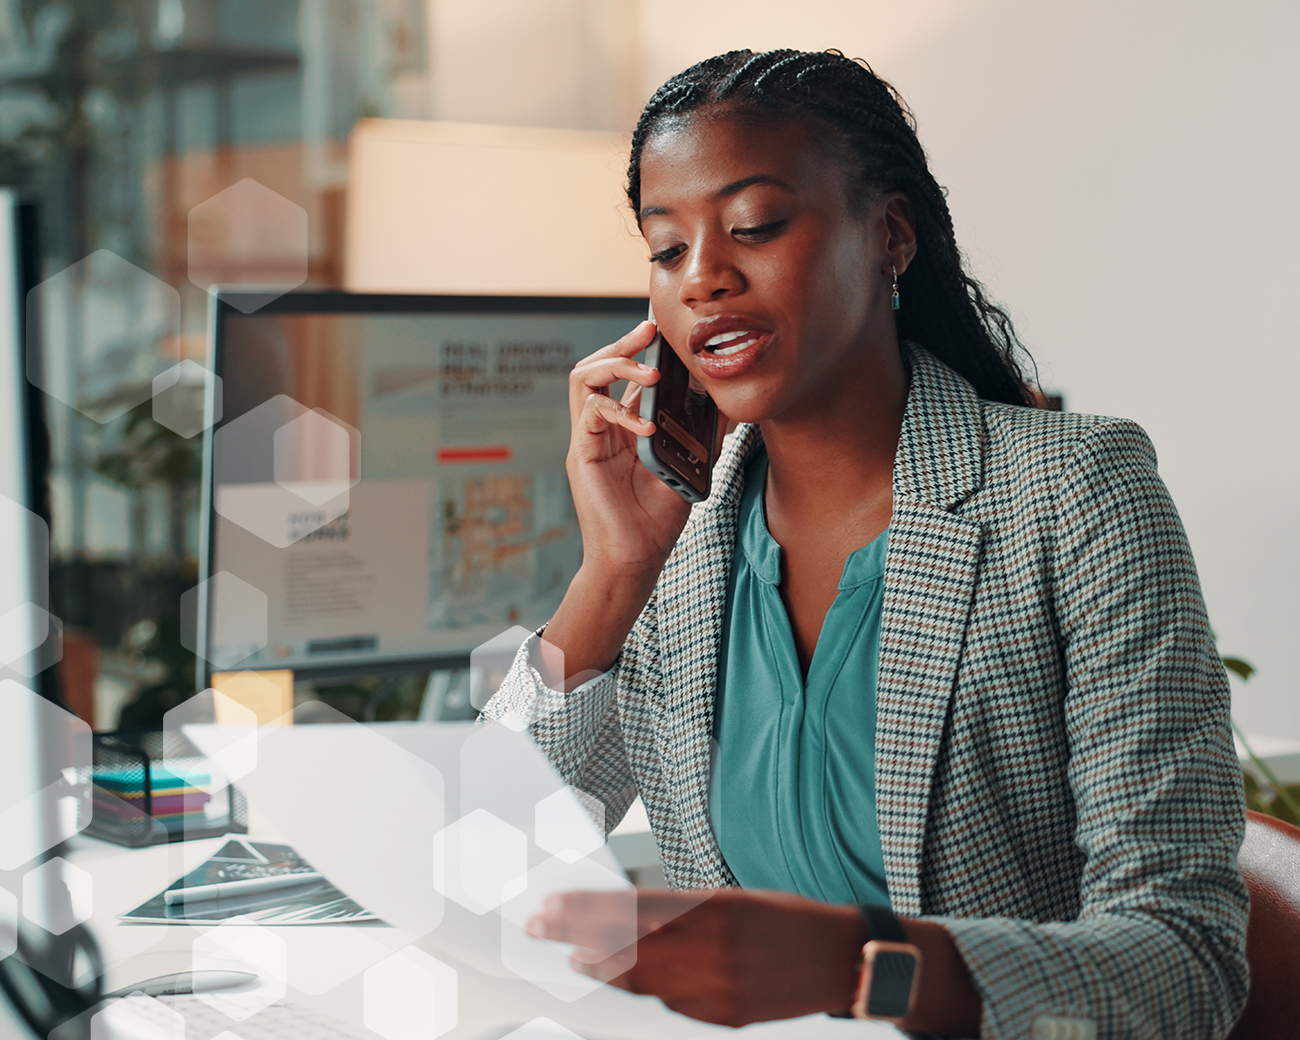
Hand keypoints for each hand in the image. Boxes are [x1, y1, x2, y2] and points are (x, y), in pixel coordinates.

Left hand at [527, 888, 865, 1027]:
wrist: (839, 960)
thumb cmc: (784, 919)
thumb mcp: (731, 898)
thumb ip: (678, 909)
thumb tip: (621, 913)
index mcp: (712, 910)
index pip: (630, 910)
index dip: (584, 909)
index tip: (551, 903)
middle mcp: (711, 951)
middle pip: (624, 946)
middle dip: (575, 936)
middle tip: (539, 926)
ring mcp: (716, 990)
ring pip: (641, 980)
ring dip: (601, 967)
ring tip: (573, 957)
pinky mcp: (723, 1017)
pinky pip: (670, 1001)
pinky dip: (642, 987)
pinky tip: (621, 978)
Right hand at [565, 321, 693, 575]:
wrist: (635, 560)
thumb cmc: (657, 520)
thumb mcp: (687, 467)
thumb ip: (699, 436)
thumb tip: (727, 406)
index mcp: (623, 427)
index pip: (623, 374)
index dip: (639, 347)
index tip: (663, 329)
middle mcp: (602, 427)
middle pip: (598, 365)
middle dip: (623, 342)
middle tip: (649, 329)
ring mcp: (589, 439)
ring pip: (584, 377)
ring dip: (616, 363)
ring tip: (649, 370)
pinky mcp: (582, 455)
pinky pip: (590, 413)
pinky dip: (619, 410)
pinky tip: (646, 425)